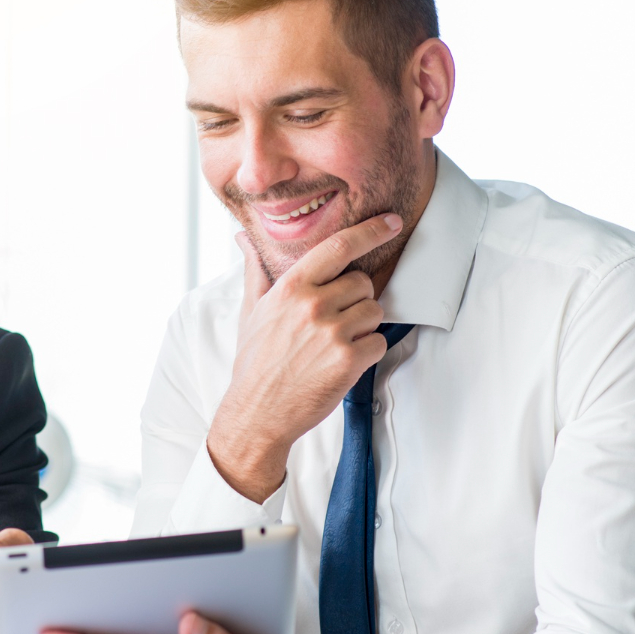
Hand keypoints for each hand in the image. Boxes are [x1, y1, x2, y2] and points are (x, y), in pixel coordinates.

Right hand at [208, 213, 402, 501]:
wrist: (257, 412)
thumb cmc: (254, 362)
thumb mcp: (251, 311)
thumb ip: (255, 270)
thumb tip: (243, 237)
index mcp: (291, 288)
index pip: (338, 247)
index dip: (369, 231)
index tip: (391, 221)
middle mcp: (313, 305)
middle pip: (363, 283)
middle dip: (356, 300)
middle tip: (332, 323)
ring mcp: (333, 332)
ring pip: (374, 311)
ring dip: (363, 327)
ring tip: (334, 345)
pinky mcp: (349, 360)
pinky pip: (378, 342)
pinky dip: (368, 352)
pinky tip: (342, 363)